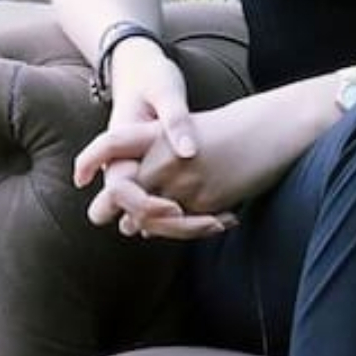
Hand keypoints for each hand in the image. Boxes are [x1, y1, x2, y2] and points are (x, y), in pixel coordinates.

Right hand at [73, 38, 233, 239]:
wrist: (144, 70)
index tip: (177, 208)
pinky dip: (192, 215)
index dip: (146, 205)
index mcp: (117, 150)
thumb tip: (188, 153)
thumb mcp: (165, 91)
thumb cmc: (152, 77)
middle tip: (212, 222)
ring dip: (185, 226)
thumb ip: (175, 121)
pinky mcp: (159, 179)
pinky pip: (170, 210)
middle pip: (135, 218)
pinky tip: (225, 214)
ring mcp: (141, 177)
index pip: (119, 193)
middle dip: (170, 227)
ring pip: (154, 222)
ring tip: (225, 219)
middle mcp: (124, 170)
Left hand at [87, 88, 318, 241]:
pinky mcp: (205, 200)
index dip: (89, 160)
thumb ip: (162, 164)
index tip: (79, 177)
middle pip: (120, 192)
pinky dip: (182, 230)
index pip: (111, 144)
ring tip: (144, 227)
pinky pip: (180, 227)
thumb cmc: (237, 128)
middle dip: (109, 209)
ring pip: (147, 219)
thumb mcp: (193, 133)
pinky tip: (191, 221)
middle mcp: (165, 156)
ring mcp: (184, 181)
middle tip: (103, 218)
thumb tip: (135, 223)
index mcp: (160, 131)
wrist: (276, 126)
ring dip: (145, 226)